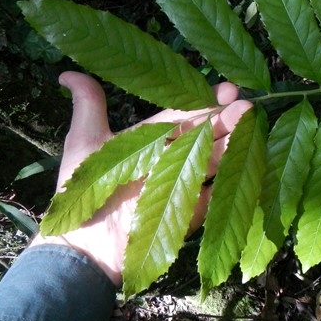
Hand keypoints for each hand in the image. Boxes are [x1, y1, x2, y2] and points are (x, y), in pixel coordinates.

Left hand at [29, 71, 251, 285]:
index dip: (204, 101)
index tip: (226, 87)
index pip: (185, 114)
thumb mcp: (85, 143)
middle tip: (246, 103)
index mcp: (154, 140)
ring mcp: (187, 185)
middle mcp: (174, 159)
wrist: (86, 247)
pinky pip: (220, 193)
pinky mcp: (194, 212)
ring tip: (251, 121)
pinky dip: (237, 178)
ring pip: (217, 159)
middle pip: (206, 134)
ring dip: (235, 141)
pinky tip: (253, 158)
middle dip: (226, 118)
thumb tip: (67, 73)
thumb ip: (88, 107)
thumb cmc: (83, 194)